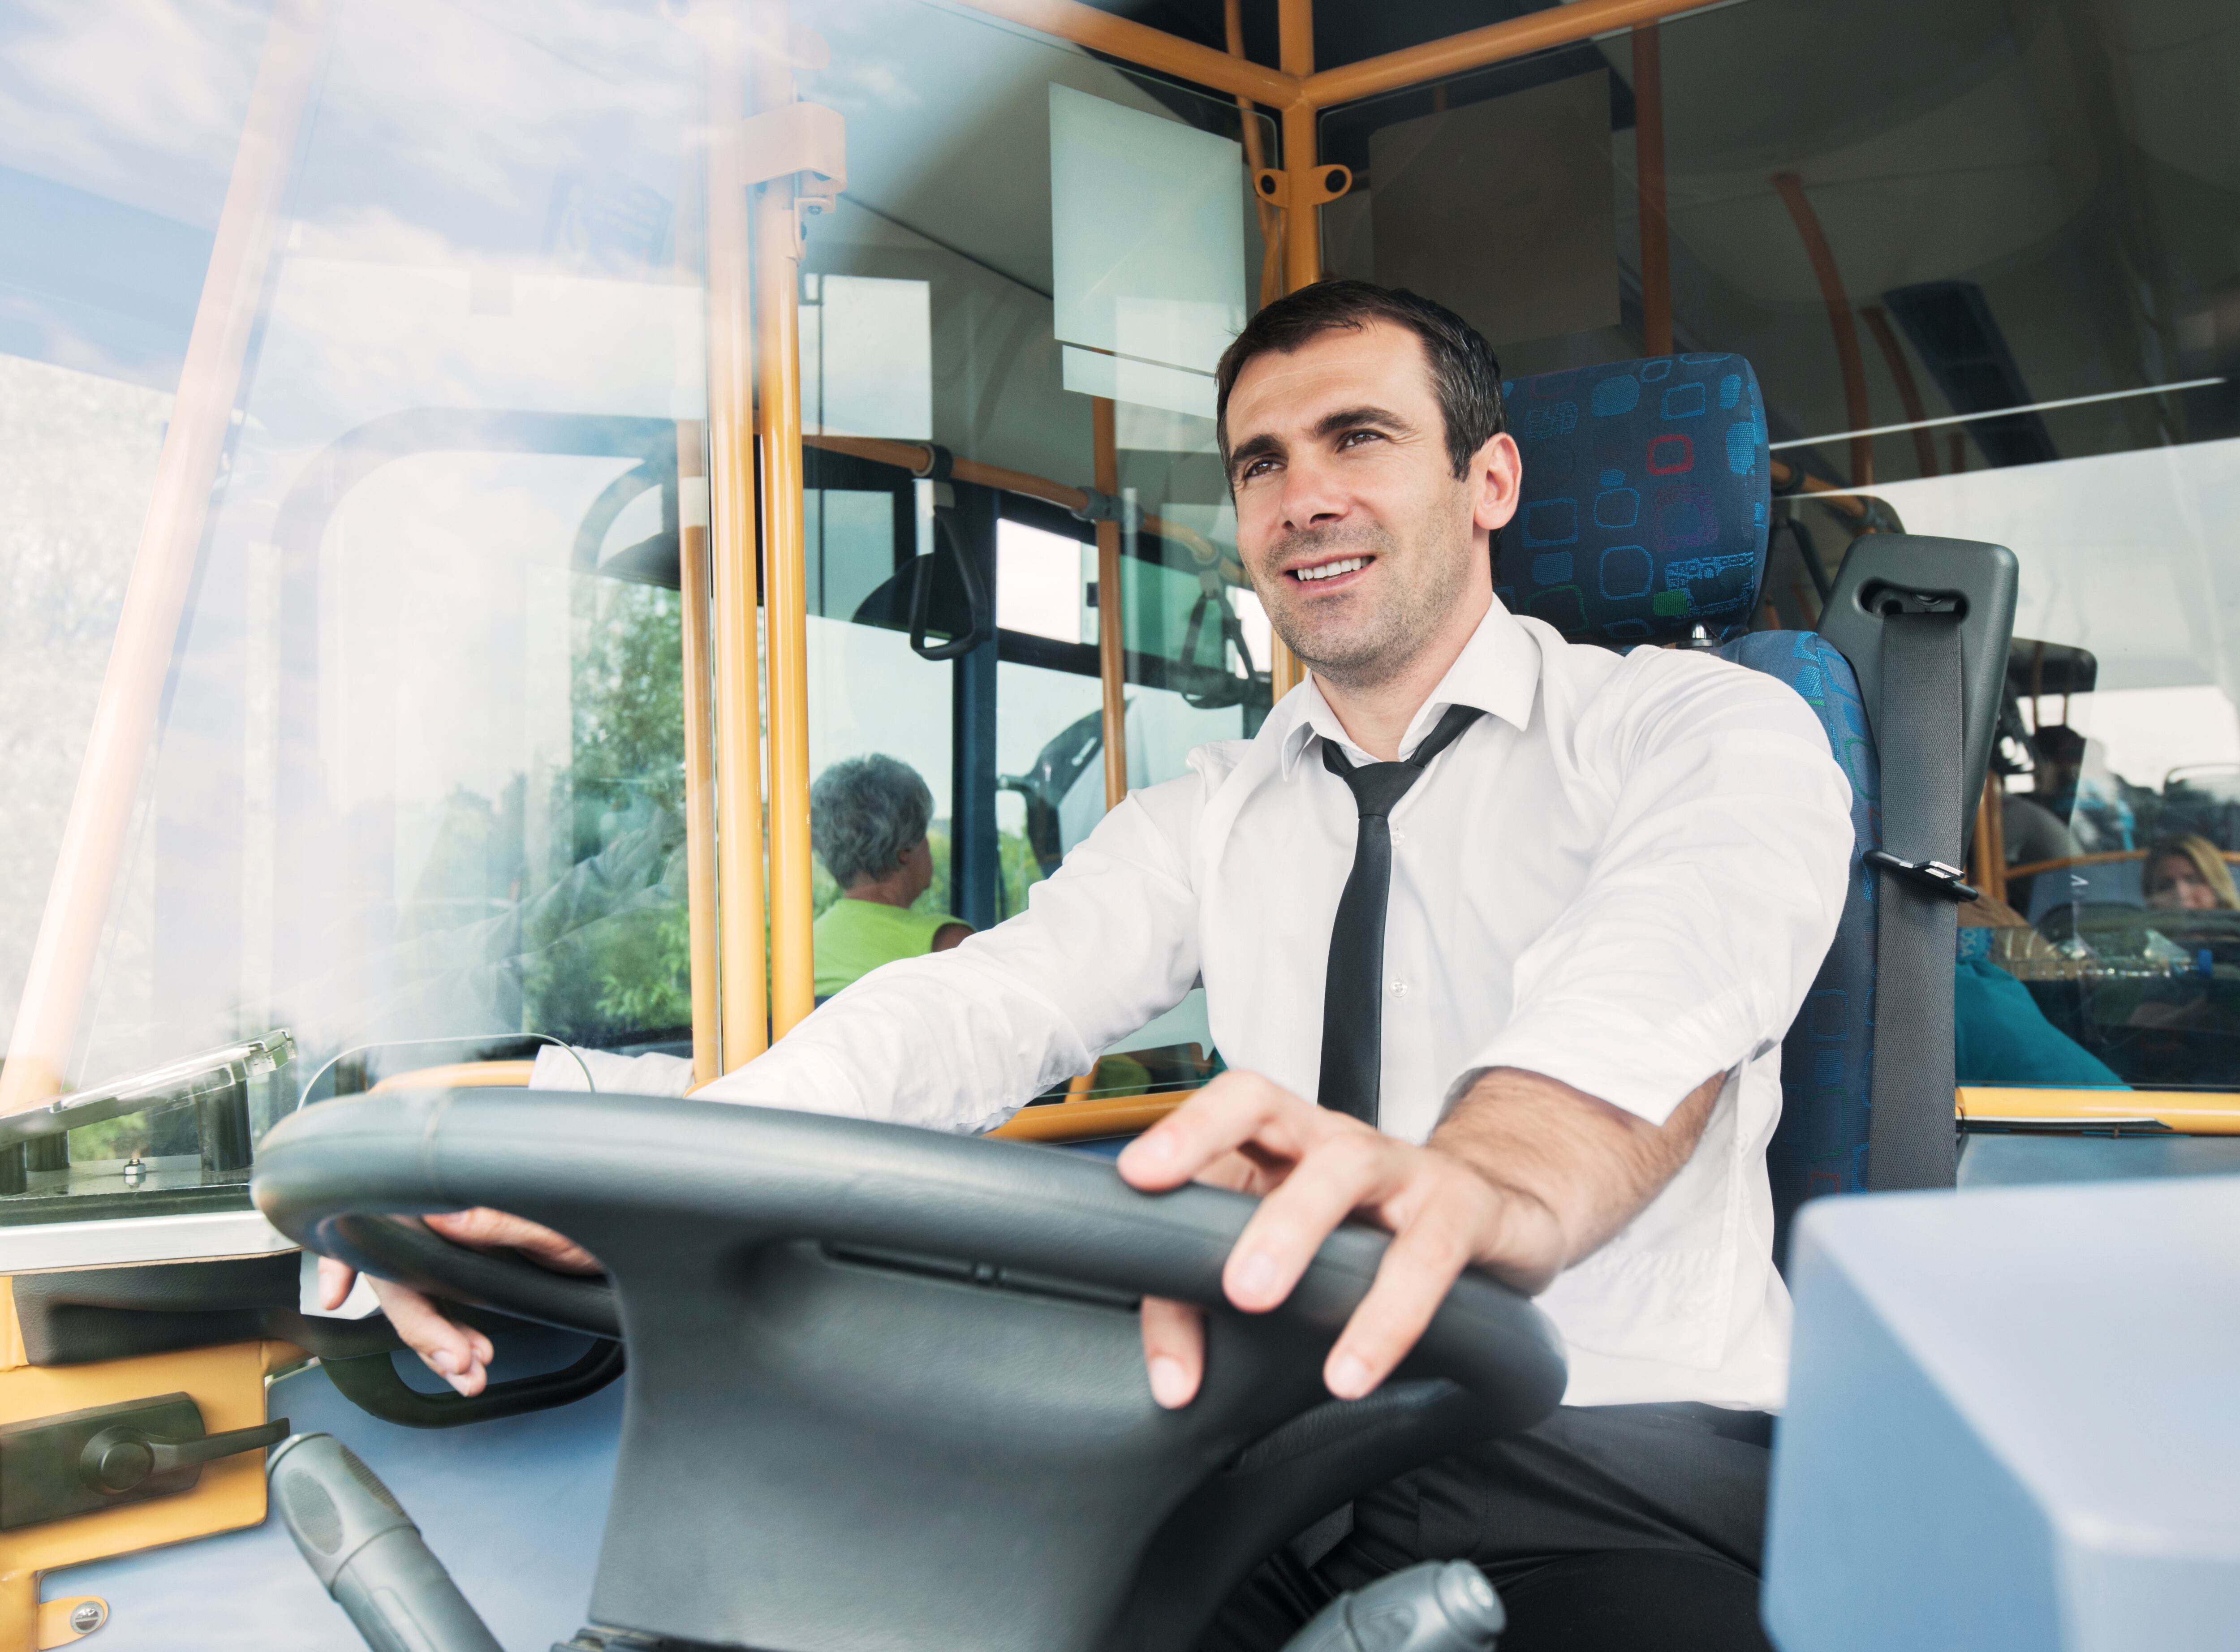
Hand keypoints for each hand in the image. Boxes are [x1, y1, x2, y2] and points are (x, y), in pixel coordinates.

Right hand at [314, 1210, 601, 1396]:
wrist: (633, 1217)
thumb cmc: (597, 1205)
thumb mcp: (558, 1222)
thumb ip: (502, 1220)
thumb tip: (444, 1217)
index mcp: (455, 1190)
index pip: (384, 1218)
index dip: (345, 1255)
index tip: (334, 1292)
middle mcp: (446, 1209)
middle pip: (400, 1271)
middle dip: (422, 1326)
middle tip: (459, 1363)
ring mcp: (454, 1236)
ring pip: (419, 1291)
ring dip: (437, 1337)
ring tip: (471, 1369)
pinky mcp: (469, 1261)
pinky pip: (441, 1297)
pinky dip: (445, 1331)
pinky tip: (461, 1355)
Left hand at [1116, 1071, 1566, 1410]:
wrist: (1503, 1215)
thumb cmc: (1375, 1236)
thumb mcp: (1296, 1256)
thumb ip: (1221, 1306)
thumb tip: (1171, 1382)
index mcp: (1282, 1141)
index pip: (1223, 1111)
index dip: (1180, 1131)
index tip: (1130, 1178)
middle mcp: (1331, 1137)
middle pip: (1265, 1103)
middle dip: (1213, 1148)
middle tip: (1169, 1220)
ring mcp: (1400, 1164)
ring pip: (1344, 1166)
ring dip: (1293, 1229)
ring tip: (1254, 1300)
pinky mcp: (1462, 1208)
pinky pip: (1425, 1252)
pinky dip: (1387, 1313)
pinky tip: (1353, 1367)